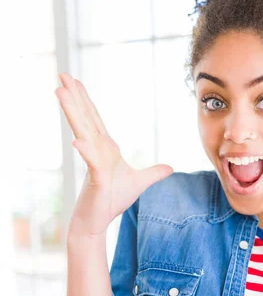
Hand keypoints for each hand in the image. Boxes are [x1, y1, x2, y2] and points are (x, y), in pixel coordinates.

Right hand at [55, 72, 173, 236]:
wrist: (98, 221)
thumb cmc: (113, 200)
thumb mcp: (139, 182)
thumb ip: (154, 173)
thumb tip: (170, 168)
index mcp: (105, 148)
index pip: (94, 119)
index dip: (86, 100)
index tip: (75, 81)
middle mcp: (96, 150)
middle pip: (85, 118)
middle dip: (74, 96)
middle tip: (61, 73)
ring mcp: (93, 163)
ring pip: (83, 133)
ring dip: (73, 113)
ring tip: (60, 92)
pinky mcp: (95, 180)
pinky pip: (91, 162)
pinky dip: (85, 152)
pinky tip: (77, 141)